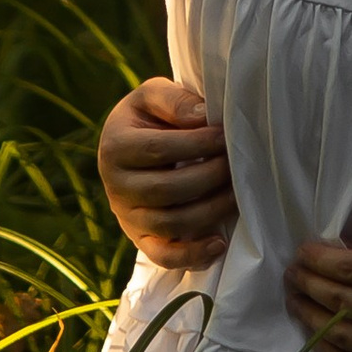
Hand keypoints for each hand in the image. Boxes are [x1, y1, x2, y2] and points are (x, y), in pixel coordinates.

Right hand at [99, 78, 234, 268]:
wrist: (133, 145)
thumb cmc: (150, 117)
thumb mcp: (153, 95)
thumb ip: (175, 100)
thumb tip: (203, 118)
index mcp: (115, 147)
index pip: (159, 150)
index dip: (198, 144)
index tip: (226, 136)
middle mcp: (115, 186)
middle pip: (167, 190)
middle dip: (210, 177)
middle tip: (237, 165)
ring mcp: (127, 217)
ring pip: (170, 224)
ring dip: (210, 210)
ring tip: (237, 193)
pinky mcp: (141, 239)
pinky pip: (164, 256)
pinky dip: (193, 255)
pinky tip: (220, 242)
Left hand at [287, 240, 351, 351]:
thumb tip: (348, 251)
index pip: (345, 268)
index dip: (316, 259)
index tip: (302, 251)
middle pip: (335, 300)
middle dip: (305, 284)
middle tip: (290, 274)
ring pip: (339, 336)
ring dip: (310, 318)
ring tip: (297, 303)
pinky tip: (322, 343)